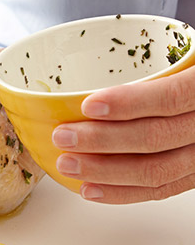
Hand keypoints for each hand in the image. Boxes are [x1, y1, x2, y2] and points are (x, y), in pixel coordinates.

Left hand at [52, 64, 194, 203]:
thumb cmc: (194, 66)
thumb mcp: (181, 51)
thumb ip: (151, 58)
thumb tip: (81, 65)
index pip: (174, 97)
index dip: (130, 103)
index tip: (90, 105)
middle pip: (159, 138)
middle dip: (103, 141)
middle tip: (63, 137)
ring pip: (158, 171)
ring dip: (105, 172)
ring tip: (67, 165)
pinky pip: (162, 189)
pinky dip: (122, 193)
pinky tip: (89, 190)